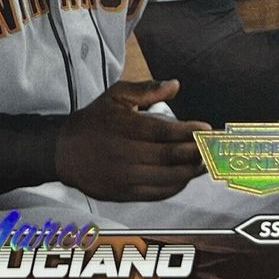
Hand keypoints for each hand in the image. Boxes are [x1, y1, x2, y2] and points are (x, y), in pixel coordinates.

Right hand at [55, 79, 210, 201]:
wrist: (65, 151)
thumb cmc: (95, 120)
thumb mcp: (116, 96)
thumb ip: (146, 90)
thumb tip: (175, 85)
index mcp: (125, 126)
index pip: (164, 131)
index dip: (189, 131)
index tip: (207, 129)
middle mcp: (126, 154)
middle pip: (169, 156)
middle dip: (196, 152)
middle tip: (213, 148)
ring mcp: (125, 177)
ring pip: (167, 178)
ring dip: (190, 172)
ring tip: (205, 163)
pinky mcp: (124, 193)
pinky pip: (157, 193)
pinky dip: (175, 186)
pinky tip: (185, 177)